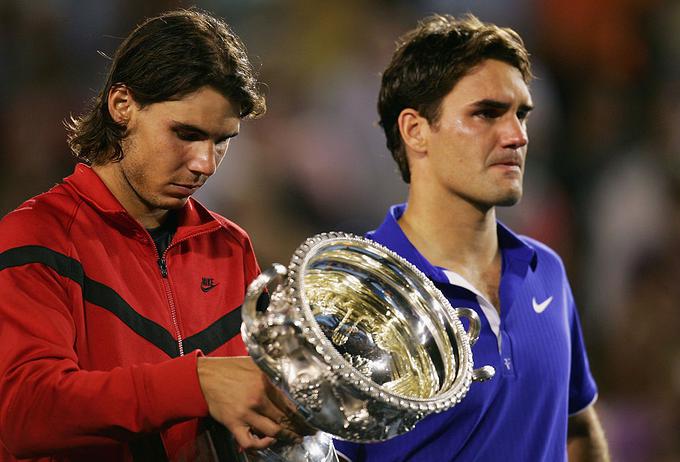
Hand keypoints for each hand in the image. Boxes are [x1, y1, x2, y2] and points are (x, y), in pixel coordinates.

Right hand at [197, 356, 314, 450]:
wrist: (204, 376)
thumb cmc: (229, 368)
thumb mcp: (255, 363)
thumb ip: (272, 372)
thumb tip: (291, 378)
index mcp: (265, 382)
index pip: (291, 403)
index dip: (303, 414)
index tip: (310, 420)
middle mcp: (258, 398)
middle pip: (285, 418)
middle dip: (299, 427)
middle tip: (308, 432)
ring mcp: (246, 413)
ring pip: (274, 431)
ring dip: (287, 436)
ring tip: (295, 438)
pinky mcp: (234, 423)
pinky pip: (250, 441)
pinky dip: (261, 445)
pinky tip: (269, 441)